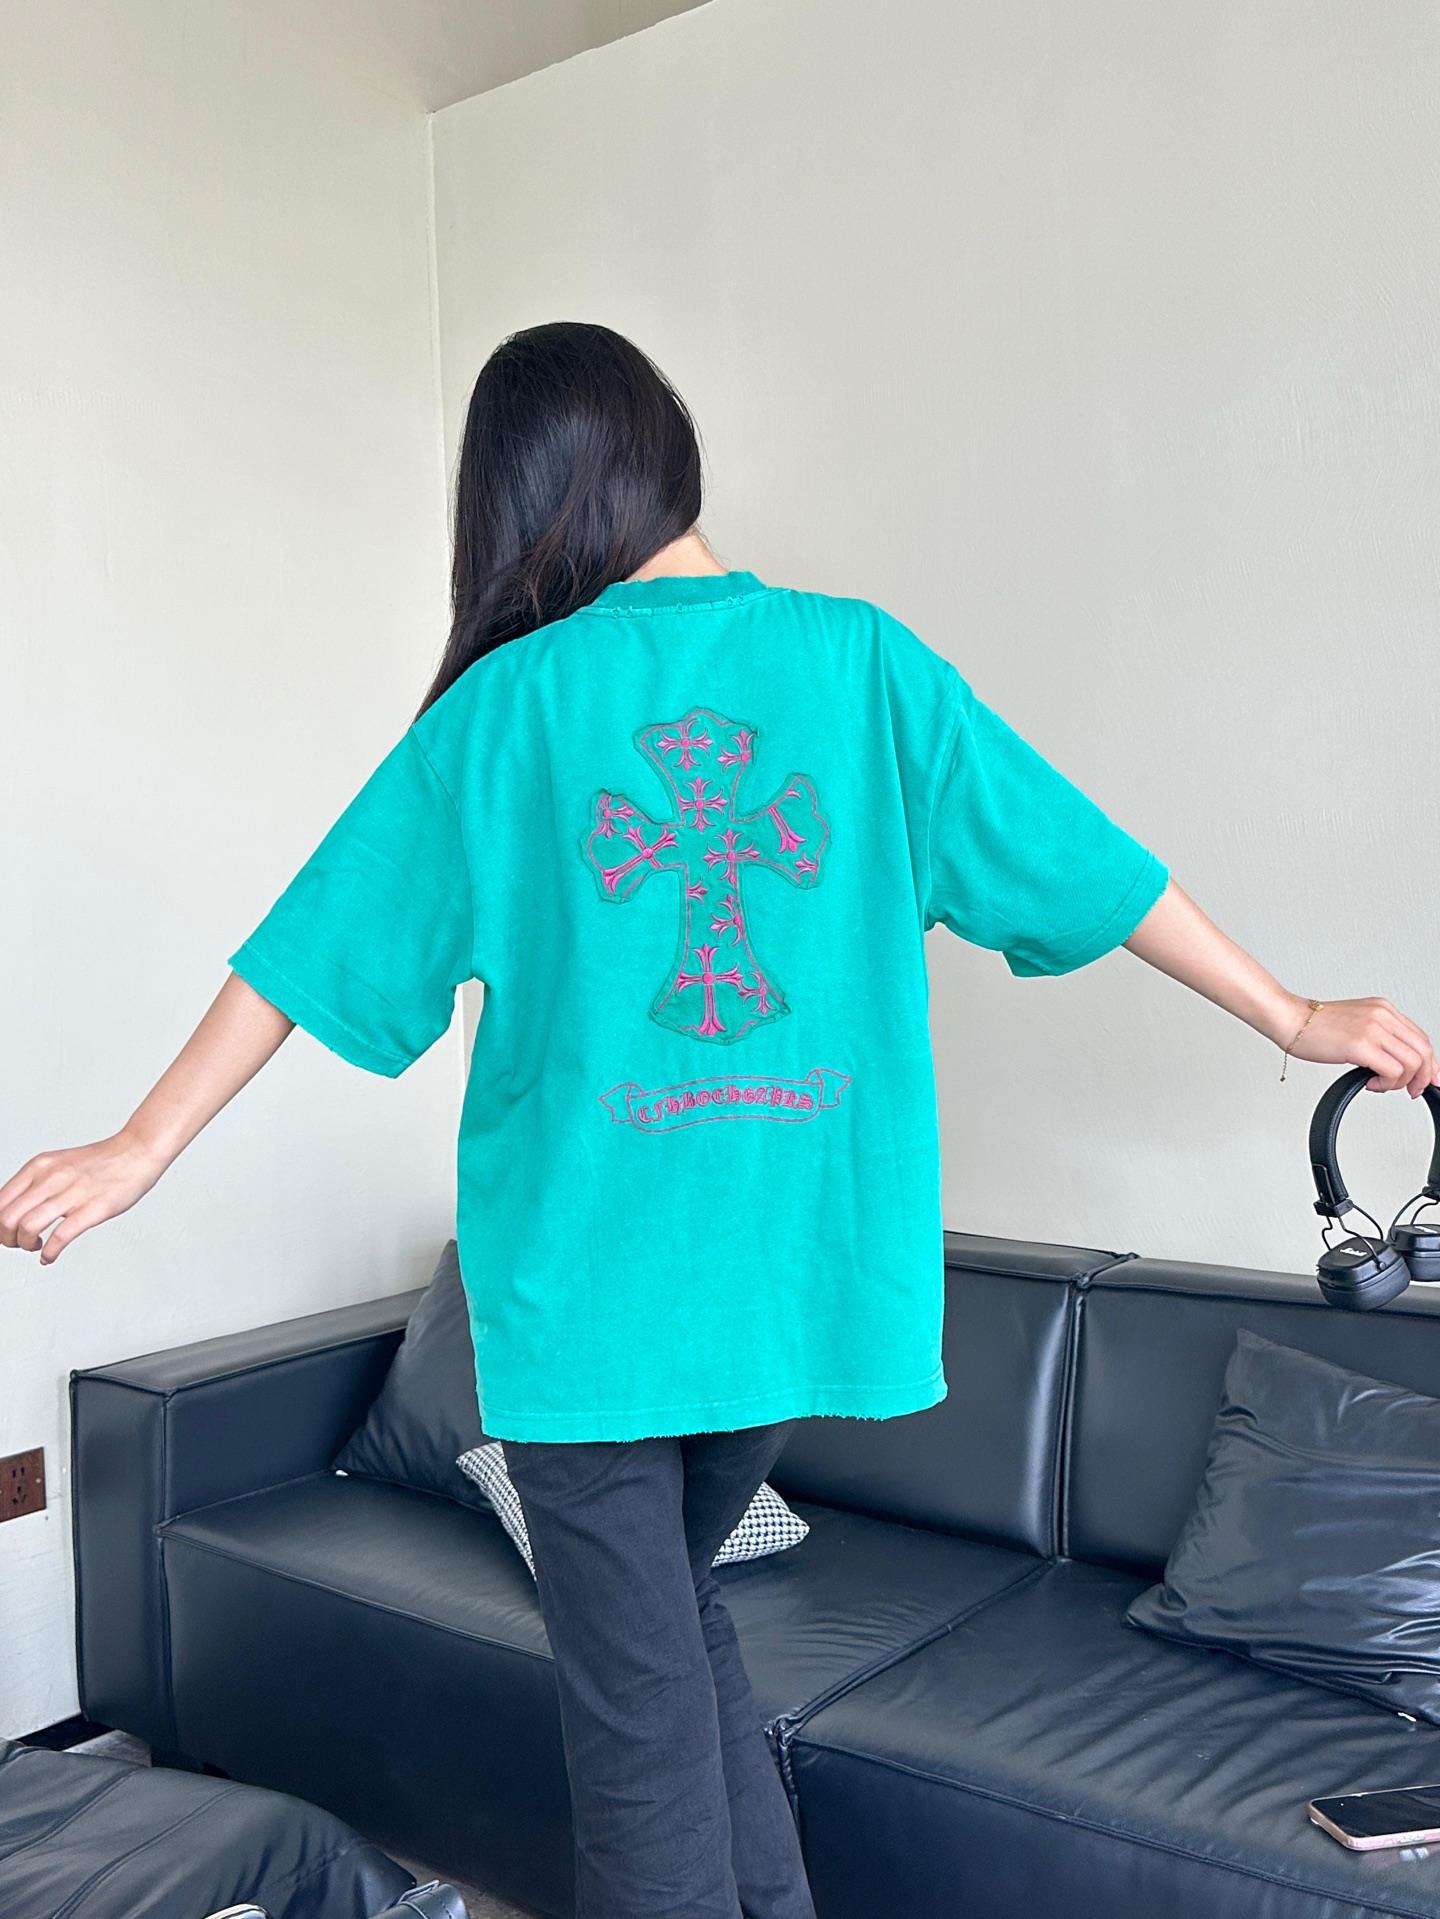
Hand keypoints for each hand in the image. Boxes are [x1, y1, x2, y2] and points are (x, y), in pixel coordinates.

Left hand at [0, 1129, 166, 1264]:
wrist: (137, 1151)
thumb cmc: (101, 1162)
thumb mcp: (57, 1165)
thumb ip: (35, 1185)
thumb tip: (14, 1211)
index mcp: (39, 1167)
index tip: (5, 1233)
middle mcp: (50, 1178)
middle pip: (6, 1218)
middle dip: (7, 1239)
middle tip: (17, 1244)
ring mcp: (71, 1194)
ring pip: (27, 1228)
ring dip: (25, 1246)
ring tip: (35, 1247)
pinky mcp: (92, 1209)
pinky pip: (60, 1237)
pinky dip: (49, 1253)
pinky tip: (50, 1255)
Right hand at [1282, 997, 1438, 1097]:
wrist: (1289, 1019)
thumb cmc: (1315, 1026)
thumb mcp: (1356, 1024)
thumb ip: (1378, 1038)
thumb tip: (1395, 1062)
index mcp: (1383, 1010)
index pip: (1421, 1038)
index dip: (1429, 1063)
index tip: (1427, 1079)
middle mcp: (1382, 1016)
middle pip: (1423, 1050)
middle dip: (1422, 1077)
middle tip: (1412, 1091)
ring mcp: (1373, 1029)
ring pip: (1412, 1063)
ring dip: (1401, 1083)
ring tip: (1382, 1085)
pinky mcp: (1361, 1045)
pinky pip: (1392, 1071)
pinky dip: (1387, 1084)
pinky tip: (1371, 1084)